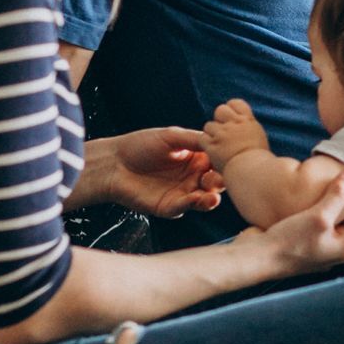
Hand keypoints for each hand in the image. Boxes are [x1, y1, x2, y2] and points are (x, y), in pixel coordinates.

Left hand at [100, 128, 225, 216]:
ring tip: (212, 195)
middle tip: (218, 178)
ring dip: (212, 197)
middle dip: (221, 181)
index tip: (230, 159)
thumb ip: (194, 139)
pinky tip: (198, 198)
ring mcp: (183, 193)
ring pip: (205, 198)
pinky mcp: (170, 207)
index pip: (218, 161)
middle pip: (216, 181)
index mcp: (196, 158)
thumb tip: (218, 140)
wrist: (113, 164)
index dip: (225, 161)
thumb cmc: (140, 145)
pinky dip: (195, 204)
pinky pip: (186, 207)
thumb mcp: (170, 136)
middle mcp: (193, 177)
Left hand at [201, 99, 270, 171]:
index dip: (231, 110)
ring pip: (209, 126)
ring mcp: (222, 134)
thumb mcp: (259, 140)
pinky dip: (206, 145)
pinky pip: (203, 139)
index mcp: (248, 121)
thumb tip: (245, 131)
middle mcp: (235, 124)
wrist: (255, 173)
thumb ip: (248, 131)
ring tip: (219, 147)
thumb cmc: (262, 163)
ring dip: (212, 135)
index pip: (235, 103)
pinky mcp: (212, 146)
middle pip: (220, 110)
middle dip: (220, 120)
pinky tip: (213, 153)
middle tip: (223, 134)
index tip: (232, 119)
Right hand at [246, 169, 343, 273]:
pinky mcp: (296, 244)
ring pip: (322, 219)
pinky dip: (306, 211)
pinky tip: (300, 197)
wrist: (254, 257)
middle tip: (330, 178)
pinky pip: (307, 223)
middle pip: (340, 218)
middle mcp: (330, 251)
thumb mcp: (319, 215)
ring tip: (315, 184)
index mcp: (343, 249)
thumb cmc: (289, 241)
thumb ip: (338, 193)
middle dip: (335, 200)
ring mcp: (313, 249)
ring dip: (319, 204)